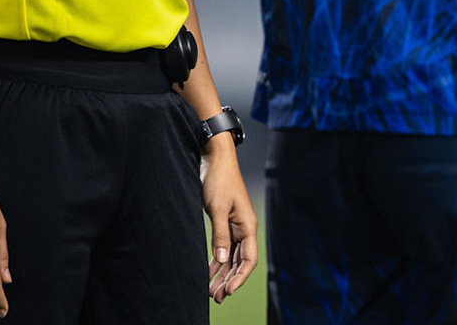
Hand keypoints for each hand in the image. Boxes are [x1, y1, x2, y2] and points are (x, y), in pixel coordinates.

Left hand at [201, 138, 257, 302]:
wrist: (214, 158)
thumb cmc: (218, 180)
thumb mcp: (218, 208)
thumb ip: (220, 236)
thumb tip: (222, 261)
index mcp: (248, 225)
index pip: (249, 259)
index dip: (239, 278)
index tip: (227, 292)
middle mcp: (244, 228)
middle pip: (241, 261)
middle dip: (230, 280)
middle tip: (216, 298)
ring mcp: (234, 226)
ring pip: (232, 257)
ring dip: (223, 274)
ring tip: (211, 291)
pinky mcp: (224, 222)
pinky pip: (223, 248)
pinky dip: (216, 261)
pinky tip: (208, 272)